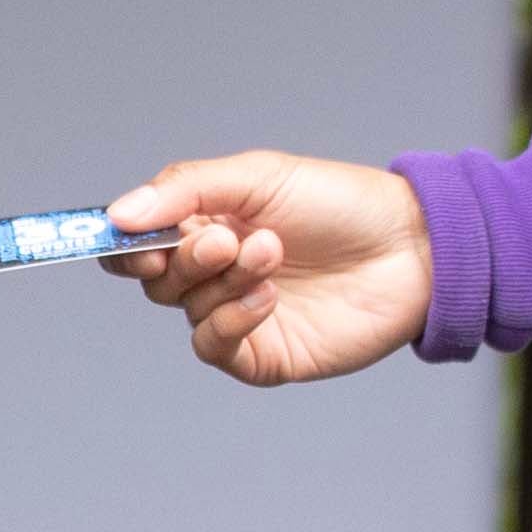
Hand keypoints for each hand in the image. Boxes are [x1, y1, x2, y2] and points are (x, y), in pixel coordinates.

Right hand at [105, 152, 434, 385]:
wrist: (413, 248)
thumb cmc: (341, 203)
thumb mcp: (258, 177)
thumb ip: (185, 190)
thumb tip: (118, 214)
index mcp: (206, 224)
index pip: (138, 242)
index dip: (123, 243)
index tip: (129, 238)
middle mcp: (215, 272)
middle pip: (156, 279)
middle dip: (184, 257)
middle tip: (225, 239)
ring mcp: (238, 315)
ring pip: (187, 309)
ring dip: (222, 280)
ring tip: (272, 253)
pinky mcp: (264, 354)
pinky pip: (215, 347)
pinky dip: (231, 320)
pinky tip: (269, 296)